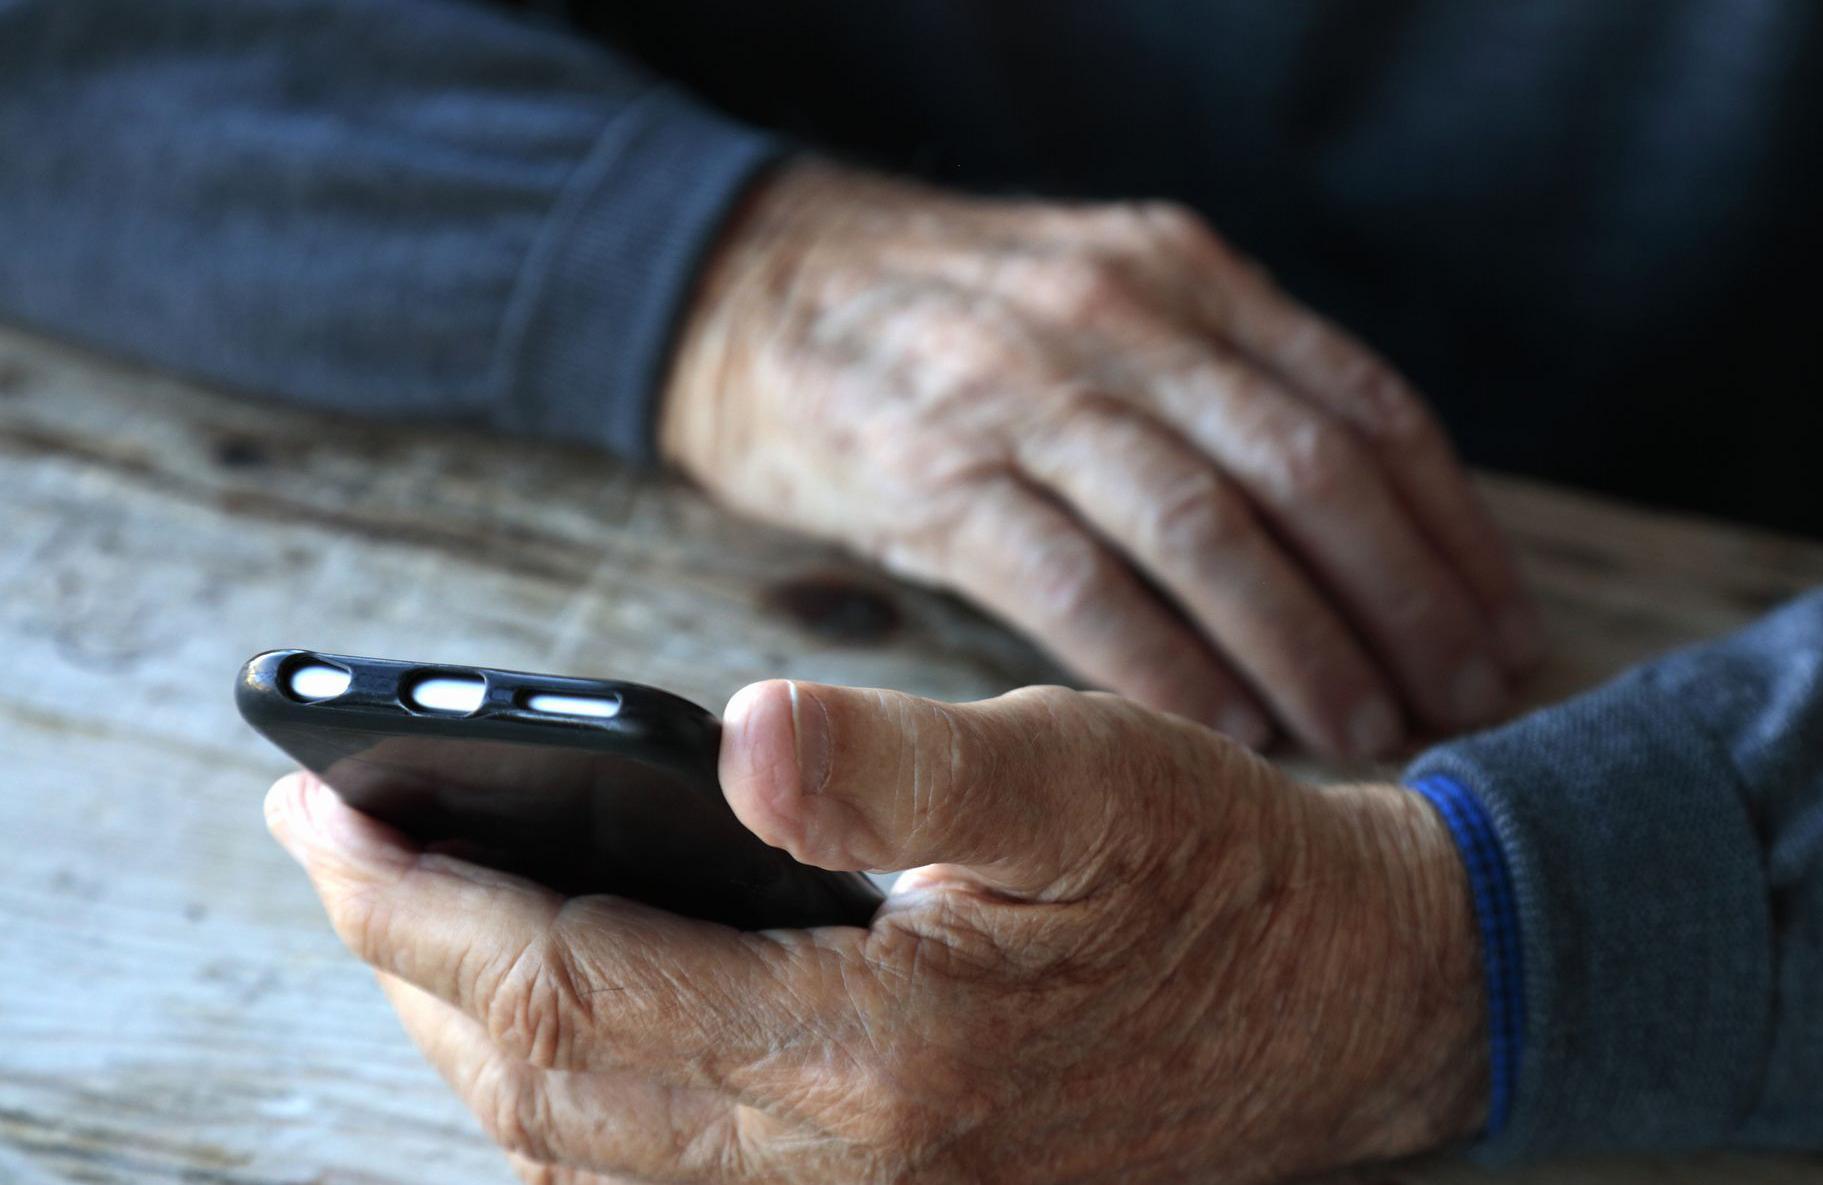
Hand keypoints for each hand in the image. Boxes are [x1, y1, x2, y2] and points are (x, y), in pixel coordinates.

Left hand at [267, 680, 1486, 1183]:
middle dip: (411, 965)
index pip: (567, 994)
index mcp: (880, 1063)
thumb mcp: (1083, 777)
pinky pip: (664, 1181)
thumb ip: (908, 766)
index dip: (423, 900)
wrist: (1347, 1004)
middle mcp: (850, 1177)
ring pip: (584, 1157)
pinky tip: (562, 1012)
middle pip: (541, 1095)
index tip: (320, 808)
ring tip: (417, 916)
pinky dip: (570, 1098)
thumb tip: (749, 739)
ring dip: (475, 1035)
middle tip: (332, 844)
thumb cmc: (1216, 873)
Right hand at [662, 160, 1540, 756]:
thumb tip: (1361, 529)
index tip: (1504, 630)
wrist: (753, 283)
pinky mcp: (934, 474)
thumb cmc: (955, 319)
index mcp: (1189, 275)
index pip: (1365, 405)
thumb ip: (1224, 384)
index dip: (1452, 531)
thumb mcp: (1112, 299)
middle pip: (1309, 472)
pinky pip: (1075, 584)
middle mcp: (1125, 317)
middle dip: (1406, 601)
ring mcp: (1026, 392)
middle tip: (1463, 701)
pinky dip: (1162, 665)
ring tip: (1365, 732)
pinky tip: (1223, 730)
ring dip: (1305, 645)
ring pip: (1207, 530)